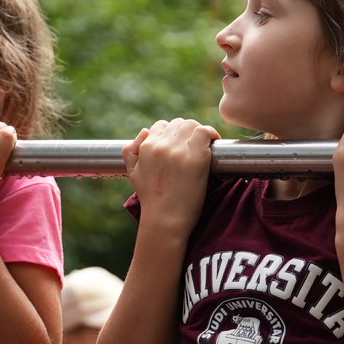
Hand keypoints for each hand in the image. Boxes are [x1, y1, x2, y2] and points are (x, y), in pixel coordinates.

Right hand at [125, 118, 217, 233]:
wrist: (165, 219)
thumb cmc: (151, 199)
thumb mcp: (132, 173)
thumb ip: (131, 150)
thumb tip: (145, 131)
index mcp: (147, 147)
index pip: (161, 126)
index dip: (171, 134)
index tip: (179, 144)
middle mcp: (162, 146)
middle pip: (178, 123)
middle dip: (186, 132)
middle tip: (193, 146)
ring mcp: (180, 151)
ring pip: (192, 125)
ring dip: (198, 133)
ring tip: (203, 145)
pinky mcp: (197, 158)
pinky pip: (205, 132)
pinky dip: (211, 134)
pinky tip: (213, 143)